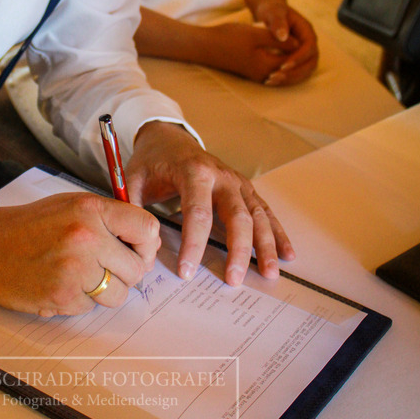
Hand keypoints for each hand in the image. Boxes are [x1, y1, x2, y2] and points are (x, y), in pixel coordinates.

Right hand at [0, 192, 159, 316]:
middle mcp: (87, 237)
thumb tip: (146, 241)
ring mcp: (75, 269)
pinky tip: (60, 283)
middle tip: (103, 267)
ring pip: (118, 294)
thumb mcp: (72, 205)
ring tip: (79, 275)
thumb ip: (109, 218)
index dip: (147, 244)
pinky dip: (79, 300)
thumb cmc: (32, 225)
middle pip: (138, 268)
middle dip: (125, 272)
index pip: (147, 229)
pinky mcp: (63, 296)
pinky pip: (91, 307)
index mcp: (92, 209)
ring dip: (104, 291)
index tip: (137, 250)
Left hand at [127, 121, 294, 285]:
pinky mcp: (245, 188)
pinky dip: (278, 233)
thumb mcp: (133, 177)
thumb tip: (141, 243)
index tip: (187, 271)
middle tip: (233, 280)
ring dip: (265, 245)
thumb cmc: (153, 161)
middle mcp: (222, 176)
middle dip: (238, 250)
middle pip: (237, 216)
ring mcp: (237, 182)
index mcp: (194, 172)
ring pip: (258, 215)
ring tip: (269, 273)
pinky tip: (287, 253)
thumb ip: (132, 206)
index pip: (198, 212)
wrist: (170, 138)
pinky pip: (265, 211)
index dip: (194, 244)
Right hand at [201, 21, 298, 82]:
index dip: (301, 47)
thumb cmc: (228, 37)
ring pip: (282, 71)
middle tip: (306, 43)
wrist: (205, 46)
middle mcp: (264, 74)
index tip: (305, 33)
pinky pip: (273, 71)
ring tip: (297, 48)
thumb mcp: (255, 34)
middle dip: (299, 58)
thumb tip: (298, 43)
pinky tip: (282, 54)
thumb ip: (277, 39)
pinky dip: (281, 64)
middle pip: (289, 69)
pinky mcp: (251, 72)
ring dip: (290, 63)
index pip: (292, 59)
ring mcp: (257, 75)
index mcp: (266, 65)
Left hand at [254, 1, 318, 84]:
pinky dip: (286, 79)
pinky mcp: (297, 60)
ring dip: (290, 78)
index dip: (298, 58)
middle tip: (276, 77)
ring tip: (271, 81)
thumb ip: (277, 21)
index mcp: (307, 31)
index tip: (282, 65)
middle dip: (295, 72)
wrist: (270, 13)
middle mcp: (309, 44)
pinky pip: (296, 73)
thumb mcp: (273, 12)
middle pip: (310, 62)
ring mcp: (305, 53)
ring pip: (305, 71)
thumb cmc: (272, 10)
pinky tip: (270, 81)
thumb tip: (283, 37)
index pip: (309, 48)